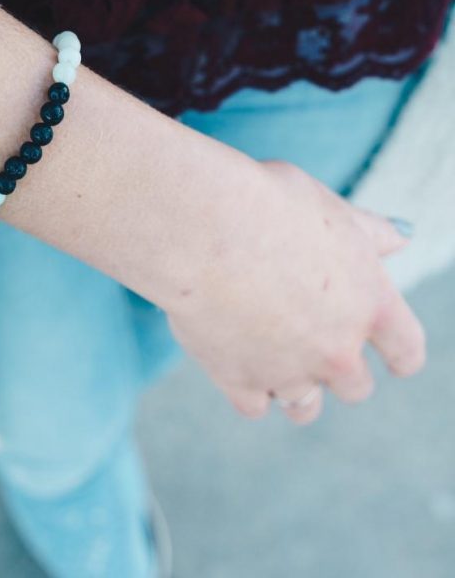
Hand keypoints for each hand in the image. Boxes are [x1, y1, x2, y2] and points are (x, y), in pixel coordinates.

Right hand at [164, 159, 425, 424]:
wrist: (203, 227)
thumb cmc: (266, 204)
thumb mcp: (329, 208)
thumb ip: (368, 232)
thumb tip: (401, 236)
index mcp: (371, 304)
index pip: (406, 352)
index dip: (398, 356)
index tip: (389, 358)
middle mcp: (337, 349)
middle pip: (355, 388)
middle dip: (336, 368)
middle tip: (309, 338)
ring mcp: (287, 371)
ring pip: (304, 406)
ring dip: (294, 387)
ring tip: (272, 356)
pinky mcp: (239, 381)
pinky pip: (255, 406)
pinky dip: (248, 388)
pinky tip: (237, 361)